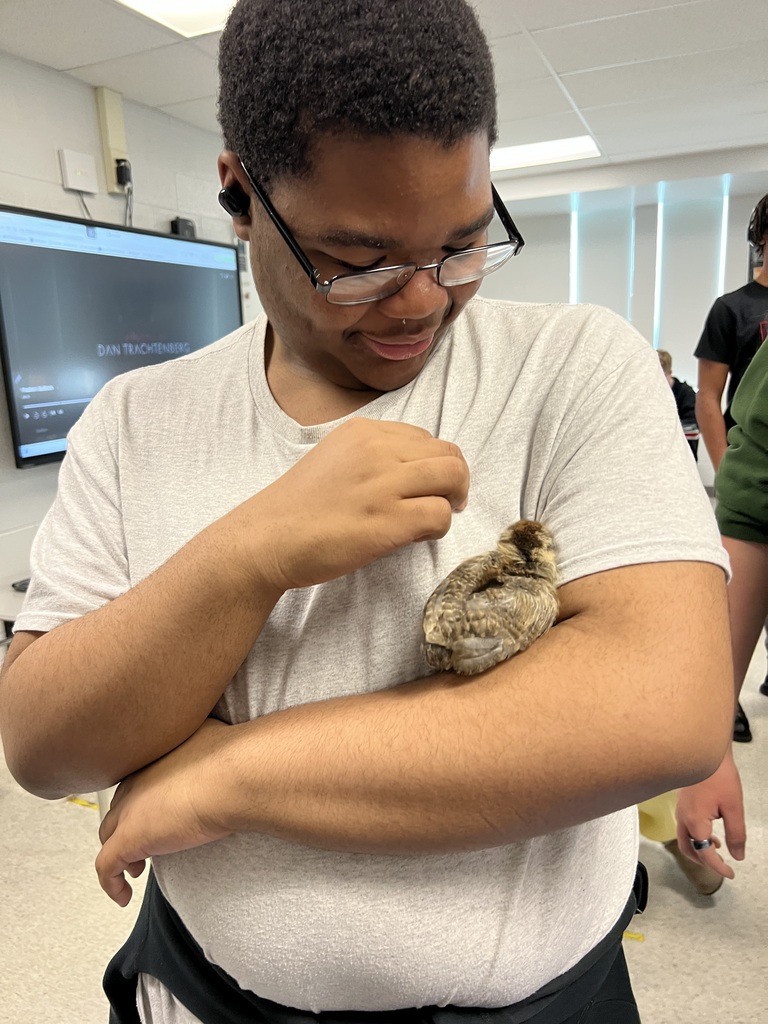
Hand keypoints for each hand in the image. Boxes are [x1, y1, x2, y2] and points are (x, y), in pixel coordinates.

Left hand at [95, 719, 233, 905]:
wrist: (232, 775)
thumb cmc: (231, 756)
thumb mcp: (212, 735)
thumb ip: (201, 741)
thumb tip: (210, 738)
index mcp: (151, 759)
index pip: (134, 785)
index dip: (141, 804)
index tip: (157, 816)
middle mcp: (134, 782)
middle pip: (118, 811)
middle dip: (128, 828)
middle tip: (148, 843)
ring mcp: (128, 810)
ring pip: (109, 836)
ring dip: (121, 853)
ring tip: (137, 869)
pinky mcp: (130, 839)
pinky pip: (106, 867)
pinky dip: (111, 883)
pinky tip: (124, 896)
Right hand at [233, 418, 468, 590]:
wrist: (266, 538)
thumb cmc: (296, 508)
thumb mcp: (333, 458)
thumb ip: (371, 457)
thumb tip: (410, 473)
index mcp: (363, 431)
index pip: (424, 437)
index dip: (432, 462)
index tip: (423, 485)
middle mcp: (377, 449)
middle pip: (448, 453)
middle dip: (454, 479)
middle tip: (447, 501)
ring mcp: (384, 484)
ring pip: (453, 477)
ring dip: (453, 499)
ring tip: (437, 516)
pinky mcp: (389, 520)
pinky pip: (440, 514)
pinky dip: (439, 527)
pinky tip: (418, 535)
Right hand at [675, 747, 745, 879]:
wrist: (702, 750)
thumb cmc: (720, 777)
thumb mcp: (734, 807)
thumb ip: (736, 835)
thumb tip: (737, 856)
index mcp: (695, 823)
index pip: (705, 854)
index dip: (718, 867)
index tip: (731, 873)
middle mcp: (683, 819)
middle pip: (687, 849)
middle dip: (703, 861)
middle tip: (721, 866)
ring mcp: (680, 810)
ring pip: (684, 839)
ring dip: (698, 849)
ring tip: (717, 848)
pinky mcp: (682, 802)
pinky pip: (684, 827)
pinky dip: (695, 836)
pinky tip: (710, 829)